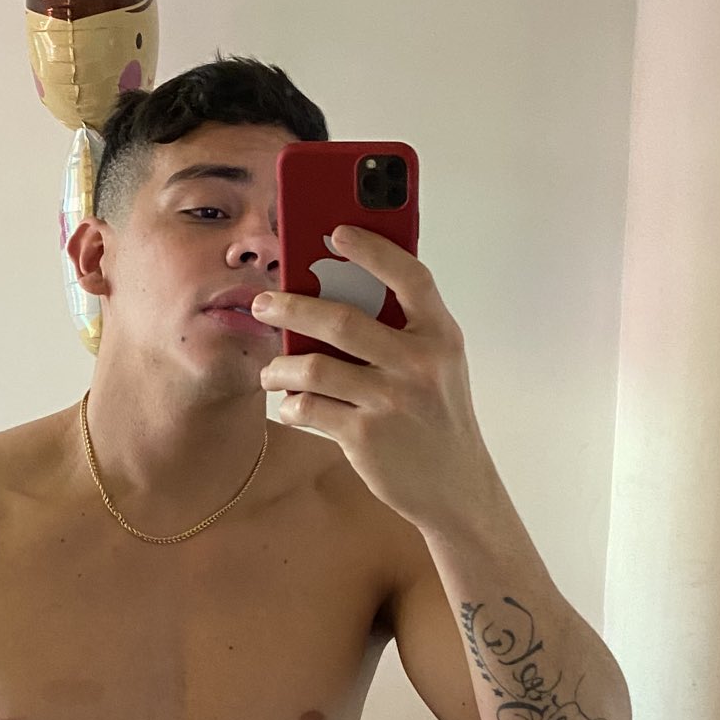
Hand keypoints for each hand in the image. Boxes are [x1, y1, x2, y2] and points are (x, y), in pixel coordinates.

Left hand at [252, 222, 496, 530]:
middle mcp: (419, 364)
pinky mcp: (366, 438)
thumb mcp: (439, 364)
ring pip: (315, 368)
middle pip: (341, 320)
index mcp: (441, 336)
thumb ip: (404, 328)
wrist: (456, 488)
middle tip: (263, 303)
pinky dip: (291, 406)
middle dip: (291, 307)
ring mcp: (391, 402)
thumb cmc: (437, 416)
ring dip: (280, 367)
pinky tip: (289, 406)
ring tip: (269, 371)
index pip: (409, 277)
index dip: (372, 249)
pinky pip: (310, 409)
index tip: (336, 231)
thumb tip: (338, 287)